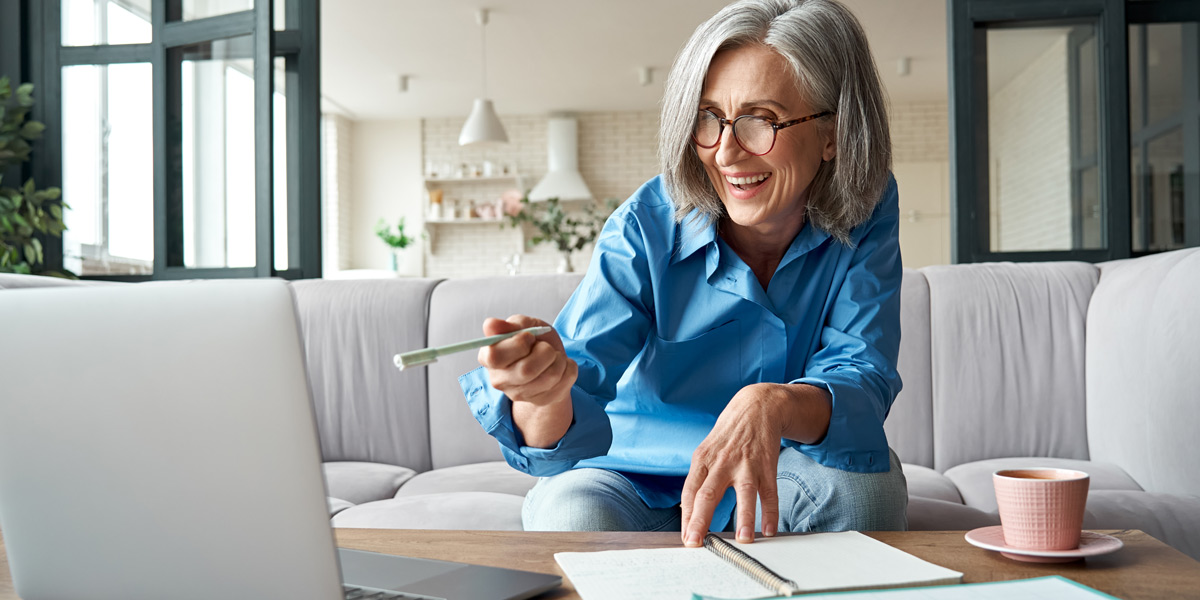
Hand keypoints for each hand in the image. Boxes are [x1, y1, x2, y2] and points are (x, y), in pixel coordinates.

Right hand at [477, 315, 576, 447]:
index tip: (528, 337)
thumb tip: (490, 325)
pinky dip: (569, 367)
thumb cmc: (533, 341)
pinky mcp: (541, 401)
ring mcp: (519, 395)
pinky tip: (561, 366)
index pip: (495, 356)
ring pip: (550, 376)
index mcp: (488, 358)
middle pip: (526, 370)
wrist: (549, 360)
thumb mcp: (524, 325)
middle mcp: (499, 380)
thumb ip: (510, 325)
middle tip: (544, 347)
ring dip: (559, 359)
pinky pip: (566, 380)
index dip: (517, 344)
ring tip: (553, 355)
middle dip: (545, 351)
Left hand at [680, 383, 786, 546]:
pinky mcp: (766, 466)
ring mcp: (746, 464)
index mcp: (702, 460)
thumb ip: (699, 479)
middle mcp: (722, 462)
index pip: (689, 492)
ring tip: (744, 539)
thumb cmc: (727, 435)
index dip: (686, 516)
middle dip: (700, 520)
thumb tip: (688, 511)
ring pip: (744, 493)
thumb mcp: (706, 451)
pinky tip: (769, 529)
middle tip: (696, 542)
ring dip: (745, 518)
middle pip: (708, 493)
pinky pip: (769, 492)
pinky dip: (770, 512)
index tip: (687, 538)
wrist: (756, 407)